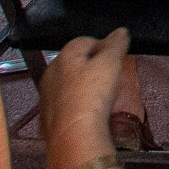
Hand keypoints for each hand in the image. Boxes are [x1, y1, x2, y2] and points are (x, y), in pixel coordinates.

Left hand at [39, 29, 139, 168]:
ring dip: (83, 87)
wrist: (74, 136)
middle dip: (92, 66)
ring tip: (100, 96)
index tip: (115, 54)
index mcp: (63, 57)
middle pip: (75, 63)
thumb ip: (116, 44)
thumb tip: (120, 32)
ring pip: (68, 85)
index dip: (103, 45)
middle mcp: (51, 75)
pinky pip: (65, 106)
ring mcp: (47, 98)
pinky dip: (76, 106)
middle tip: (109, 76)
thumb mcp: (110, 63)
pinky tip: (88, 112)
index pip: (85, 40)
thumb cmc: (89, 98)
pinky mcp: (48, 118)